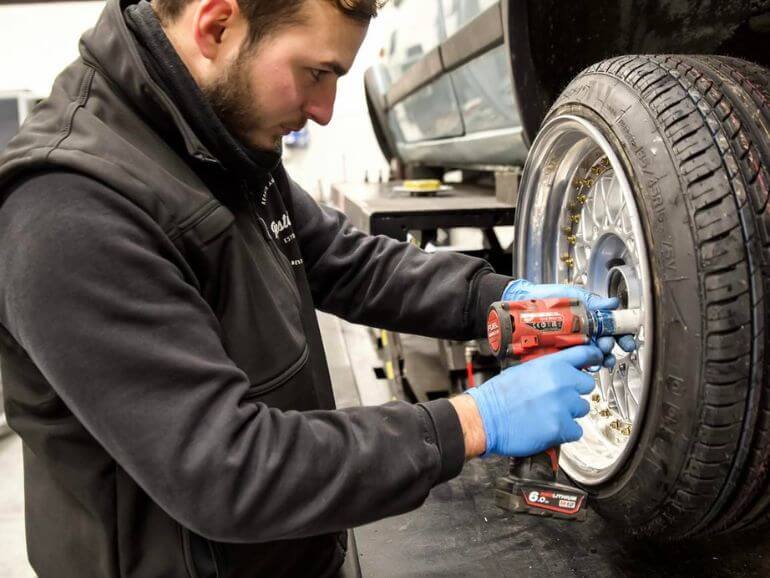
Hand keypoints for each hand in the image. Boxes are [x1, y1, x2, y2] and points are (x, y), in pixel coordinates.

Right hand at [464, 345, 601, 456]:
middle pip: (587, 385)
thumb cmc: (498, 395)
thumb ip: (547, 369)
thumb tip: (562, 370)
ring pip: (582, 409)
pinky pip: (576, 430)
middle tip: (558, 398)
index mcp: (552, 365)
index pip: (585, 354)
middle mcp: (561, 383)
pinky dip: (566, 432)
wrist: (485, 418)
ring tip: (549, 415)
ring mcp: (563, 406)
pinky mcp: (561, 428)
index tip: (596, 360)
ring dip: (570, 413)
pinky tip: (550, 428)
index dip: (593, 358)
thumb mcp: (523, 370)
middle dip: (575, 392)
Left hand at [501, 279, 635, 367]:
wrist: (522, 302)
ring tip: (601, 356)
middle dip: (612, 347)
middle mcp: (585, 334)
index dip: (623, 336)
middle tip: (608, 345)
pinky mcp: (559, 354)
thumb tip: (613, 304)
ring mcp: (573, 346)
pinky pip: (575, 364)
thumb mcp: (572, 296)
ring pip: (594, 357)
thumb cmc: (547, 297)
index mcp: (591, 320)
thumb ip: (593, 301)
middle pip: (606, 346)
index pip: (613, 330)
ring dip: (602, 359)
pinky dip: (584, 366)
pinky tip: (587, 364)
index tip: (627, 341)